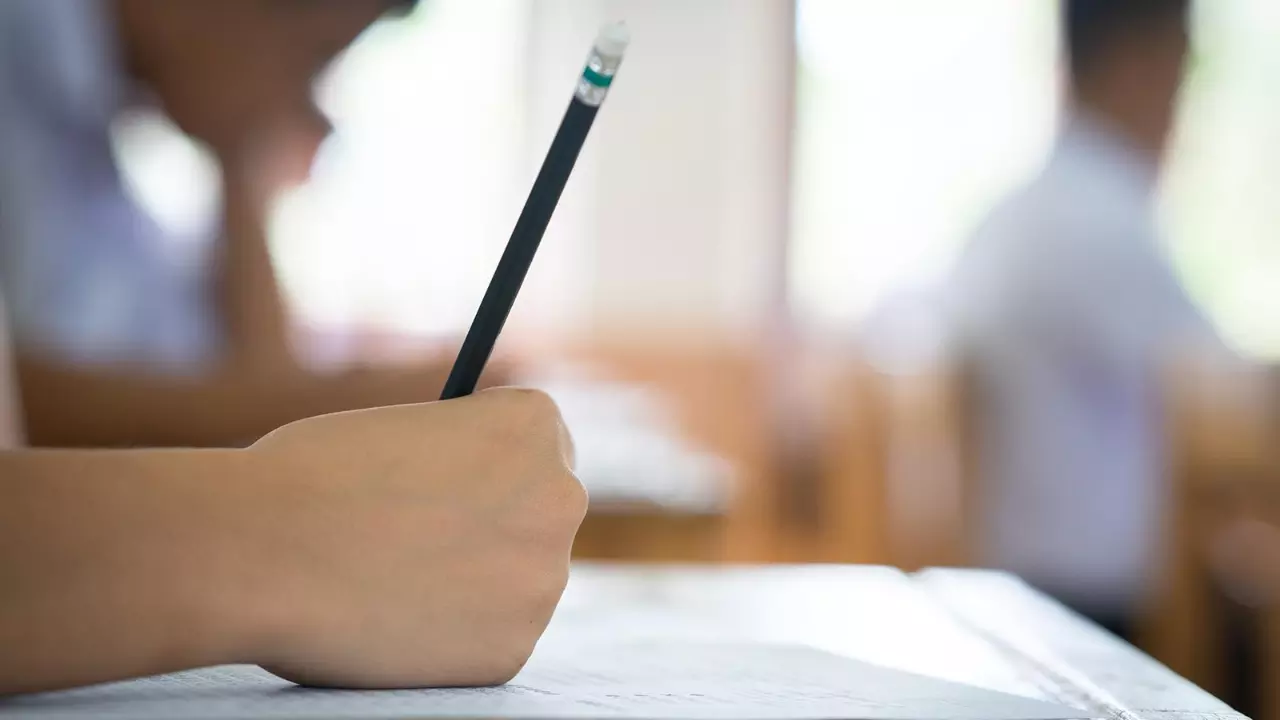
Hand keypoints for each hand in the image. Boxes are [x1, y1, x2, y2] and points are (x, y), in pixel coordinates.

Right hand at [232, 388, 582, 687]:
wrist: (263, 552)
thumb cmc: (309, 476)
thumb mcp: (402, 430)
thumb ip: (455, 458)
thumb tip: (467, 493)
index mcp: (534, 425)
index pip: (541, 443)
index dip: (493, 464)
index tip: (463, 481)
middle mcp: (560, 497)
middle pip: (543, 514)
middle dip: (497, 527)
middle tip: (431, 543)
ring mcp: (542, 580)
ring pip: (516, 584)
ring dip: (473, 587)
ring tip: (391, 583)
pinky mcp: (511, 651)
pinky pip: (488, 644)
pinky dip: (449, 643)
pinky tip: (393, 625)